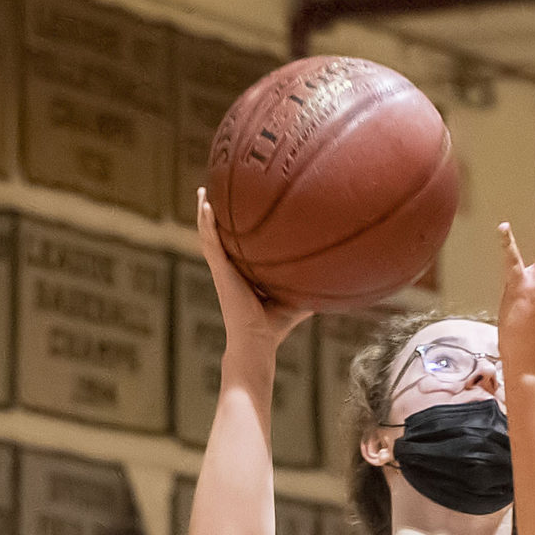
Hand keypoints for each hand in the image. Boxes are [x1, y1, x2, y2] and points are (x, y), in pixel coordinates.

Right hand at [196, 189, 311, 359]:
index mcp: (242, 274)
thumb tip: (332, 279)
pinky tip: (205, 206)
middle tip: (212, 192)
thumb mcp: (294, 300)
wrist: (258, 343)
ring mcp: (222, 270)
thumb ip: (306, 287)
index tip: (237, 209)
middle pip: (219, 237)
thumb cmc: (274, 327)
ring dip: (205, 214)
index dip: (235, 229)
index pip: (237, 247)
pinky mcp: (220, 272)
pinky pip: (211, 243)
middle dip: (215, 216)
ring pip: (209, 236)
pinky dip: (207, 224)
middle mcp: (230, 270)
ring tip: (203, 191)